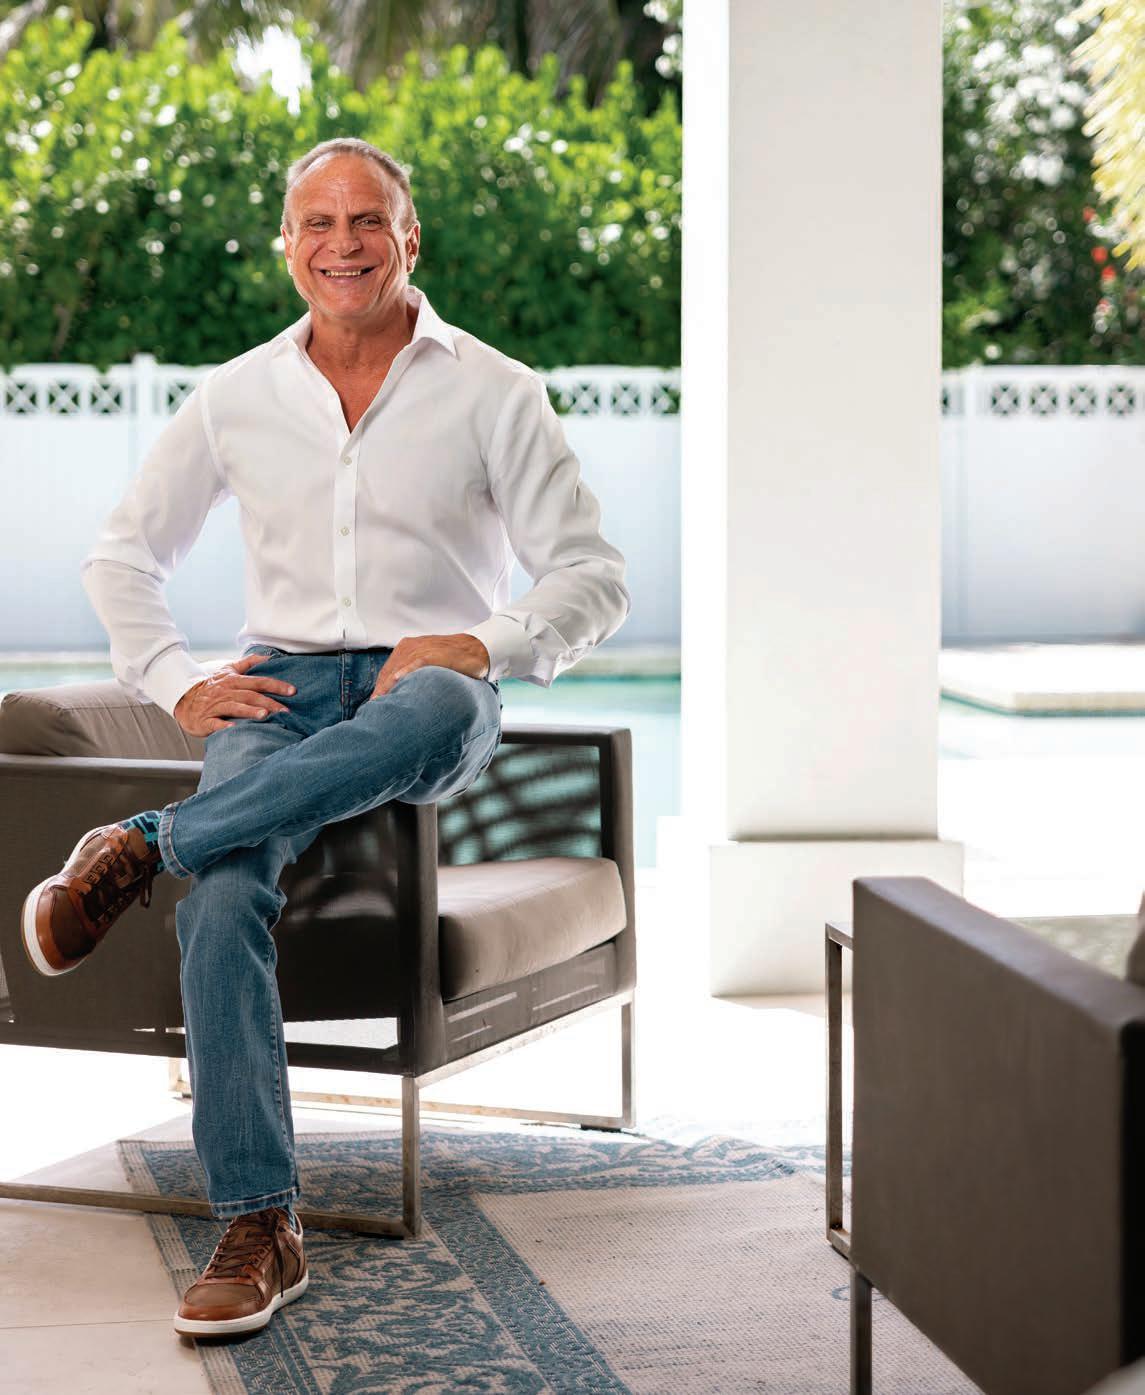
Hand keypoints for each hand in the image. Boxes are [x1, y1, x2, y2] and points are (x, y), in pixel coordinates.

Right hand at [173, 654, 296, 737]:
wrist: (184, 699)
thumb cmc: (212, 687)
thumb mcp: (228, 671)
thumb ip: (249, 663)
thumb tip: (269, 656)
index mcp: (234, 681)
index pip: (258, 682)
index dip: (275, 685)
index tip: (292, 691)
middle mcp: (226, 692)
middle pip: (250, 696)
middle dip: (269, 702)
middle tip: (285, 710)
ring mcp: (215, 706)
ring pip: (235, 707)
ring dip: (250, 711)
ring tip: (264, 716)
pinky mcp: (206, 720)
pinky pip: (216, 722)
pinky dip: (224, 725)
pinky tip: (235, 728)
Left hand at [371, 633, 490, 698]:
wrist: (477, 649)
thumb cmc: (453, 659)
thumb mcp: (428, 663)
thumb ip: (414, 674)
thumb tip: (403, 694)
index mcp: (406, 648)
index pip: (387, 671)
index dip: (380, 688)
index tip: (375, 704)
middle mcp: (410, 647)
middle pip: (389, 671)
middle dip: (381, 690)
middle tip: (374, 707)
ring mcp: (421, 649)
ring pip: (399, 668)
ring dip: (388, 685)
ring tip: (380, 701)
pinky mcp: (433, 653)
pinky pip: (416, 662)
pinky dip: (406, 671)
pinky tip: (398, 680)